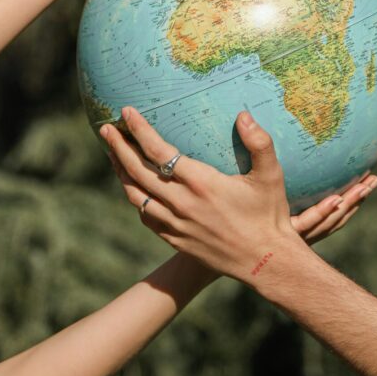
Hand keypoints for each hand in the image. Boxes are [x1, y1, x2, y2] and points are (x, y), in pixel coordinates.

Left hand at [101, 107, 376, 280]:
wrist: (266, 263)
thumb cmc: (270, 216)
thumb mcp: (271, 176)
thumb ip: (259, 142)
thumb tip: (243, 115)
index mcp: (201, 183)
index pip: (158, 151)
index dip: (139, 130)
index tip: (126, 112)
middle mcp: (182, 203)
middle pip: (137, 171)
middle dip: (118, 147)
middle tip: (105, 129)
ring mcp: (175, 224)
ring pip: (136, 195)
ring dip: (121, 172)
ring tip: (113, 155)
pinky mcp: (175, 240)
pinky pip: (146, 216)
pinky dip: (135, 198)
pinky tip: (134, 188)